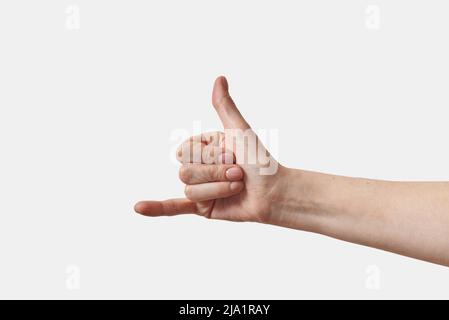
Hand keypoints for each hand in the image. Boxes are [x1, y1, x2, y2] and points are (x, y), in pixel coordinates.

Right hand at [135, 76, 285, 222]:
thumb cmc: (260, 161)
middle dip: (215, 171)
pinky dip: (155, 208)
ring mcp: (198, 188)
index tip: (233, 154)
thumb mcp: (239, 131)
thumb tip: (219, 78)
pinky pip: (174, 207)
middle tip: (238, 172)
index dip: (208, 154)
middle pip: (185, 170)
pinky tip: (138, 208)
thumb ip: (224, 107)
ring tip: (237, 186)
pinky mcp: (201, 208)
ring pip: (189, 187)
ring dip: (217, 187)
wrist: (274, 193)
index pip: (185, 150)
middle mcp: (198, 167)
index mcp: (203, 148)